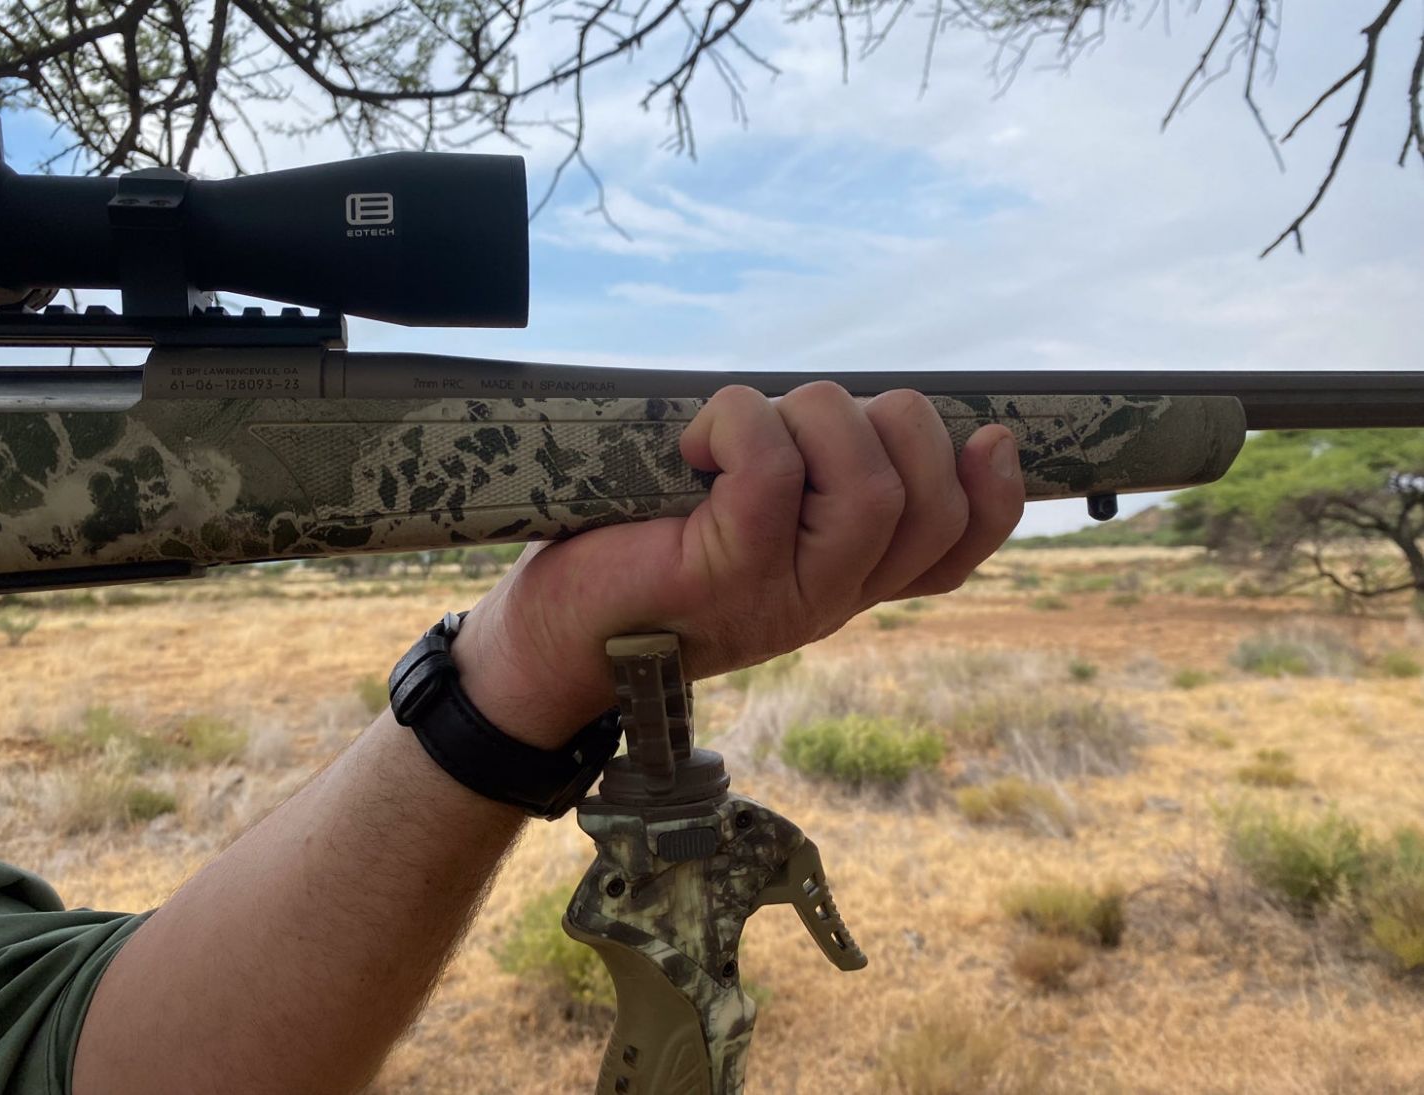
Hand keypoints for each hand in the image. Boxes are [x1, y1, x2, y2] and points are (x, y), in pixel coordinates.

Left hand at [451, 382, 1024, 746]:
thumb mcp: (745, 524)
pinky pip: (771, 468)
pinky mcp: (727, 571)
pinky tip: (692, 445)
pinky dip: (738, 423)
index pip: (957, 547)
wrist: (555, 641)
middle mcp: (831, 596)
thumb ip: (810, 487)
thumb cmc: (643, 559)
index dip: (993, 492)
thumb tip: (863, 412)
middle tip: (801, 421)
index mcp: (846, 581)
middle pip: (927, 500)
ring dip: (812, 417)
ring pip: (870, 483)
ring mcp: (786, 591)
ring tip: (740, 431)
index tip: (988, 438)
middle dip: (889, 422)